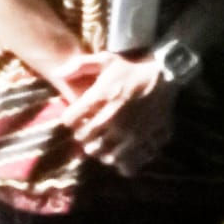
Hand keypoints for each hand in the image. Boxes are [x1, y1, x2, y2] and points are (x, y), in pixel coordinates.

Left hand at [57, 52, 175, 175]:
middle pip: (84, 140)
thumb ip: (80, 65)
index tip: (78, 116)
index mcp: (99, 97)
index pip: (70, 120)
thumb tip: (57, 73)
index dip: (72, 119)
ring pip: (102, 154)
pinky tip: (122, 153)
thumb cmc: (132, 69)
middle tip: (91, 130)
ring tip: (105, 142)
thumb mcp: (106, 59)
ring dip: (100, 150)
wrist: (165, 76)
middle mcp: (111, 118)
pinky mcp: (143, 142)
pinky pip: (126, 163)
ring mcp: (128, 133)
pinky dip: (121, 162)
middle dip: (84, 136)